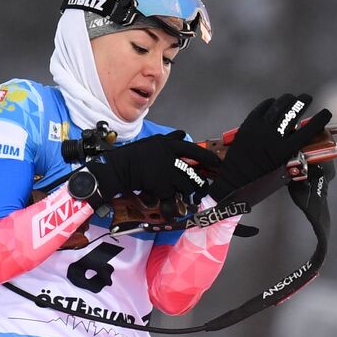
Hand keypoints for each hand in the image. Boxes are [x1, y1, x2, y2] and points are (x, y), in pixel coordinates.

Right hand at [85, 130, 221, 212]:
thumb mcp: (152, 142)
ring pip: (186, 184)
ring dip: (187, 191)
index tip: (217, 163)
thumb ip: (168, 140)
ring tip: (187, 195)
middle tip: (206, 186)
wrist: (119, 168)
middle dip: (202, 180)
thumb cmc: (133, 155)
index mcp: (168, 144)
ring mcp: (166, 171)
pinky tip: (170, 201)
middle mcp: (170, 156)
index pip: (193, 149)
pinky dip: (172, 200)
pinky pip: (172, 195)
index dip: (208, 157)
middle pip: (194, 170)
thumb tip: (182, 135)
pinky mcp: (162, 185)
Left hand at [209, 93, 330, 201]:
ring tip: (292, 98)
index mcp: (284, 151)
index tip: (327, 112)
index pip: (308, 130)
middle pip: (293, 112)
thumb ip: (295, 156)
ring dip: (288, 99)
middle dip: (303, 101)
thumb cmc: (261, 179)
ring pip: (278, 106)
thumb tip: (306, 144)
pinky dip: (270, 103)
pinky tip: (274, 103)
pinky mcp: (248, 124)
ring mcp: (259, 129)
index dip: (320, 119)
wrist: (235, 180)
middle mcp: (273, 137)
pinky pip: (262, 108)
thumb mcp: (283, 170)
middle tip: (307, 98)